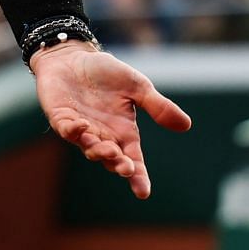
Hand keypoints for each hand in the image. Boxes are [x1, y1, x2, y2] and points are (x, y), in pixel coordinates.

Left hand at [30, 41, 191, 198]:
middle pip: (111, 158)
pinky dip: (73, 130)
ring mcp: (81, 129)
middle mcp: (102, 135)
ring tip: (108, 150)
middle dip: (118, 164)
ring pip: (89, 147)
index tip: (143, 192)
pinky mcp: (61, 118)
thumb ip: (158, 106)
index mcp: (123, 133)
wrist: (73, 57)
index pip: (133, 160)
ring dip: (98, 151)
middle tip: (126, 168)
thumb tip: (186, 125)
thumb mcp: (138, 87)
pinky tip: (81, 126)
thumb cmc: (106, 73)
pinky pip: (66, 129)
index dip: (138, 177)